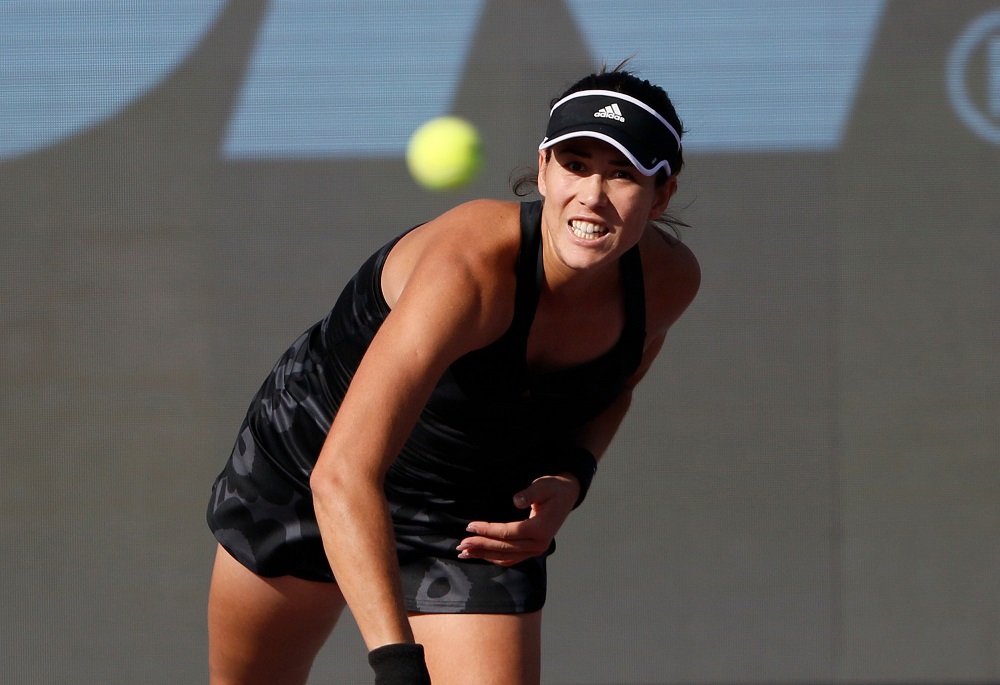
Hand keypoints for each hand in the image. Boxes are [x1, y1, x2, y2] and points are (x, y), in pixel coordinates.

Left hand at [456, 474, 579, 565]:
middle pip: (504, 547)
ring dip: (484, 555)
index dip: (487, 530)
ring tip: (465, 553)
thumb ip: (530, 493)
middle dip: (481, 545)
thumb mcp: (543, 486)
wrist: (567, 495)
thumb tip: (515, 500)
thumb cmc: (553, 488)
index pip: (508, 532)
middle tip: (461, 544)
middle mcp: (539, 544)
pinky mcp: (533, 550)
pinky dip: (495, 558)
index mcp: (540, 529)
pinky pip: (511, 558)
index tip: (470, 526)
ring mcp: (537, 549)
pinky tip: (481, 555)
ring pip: (506, 556)